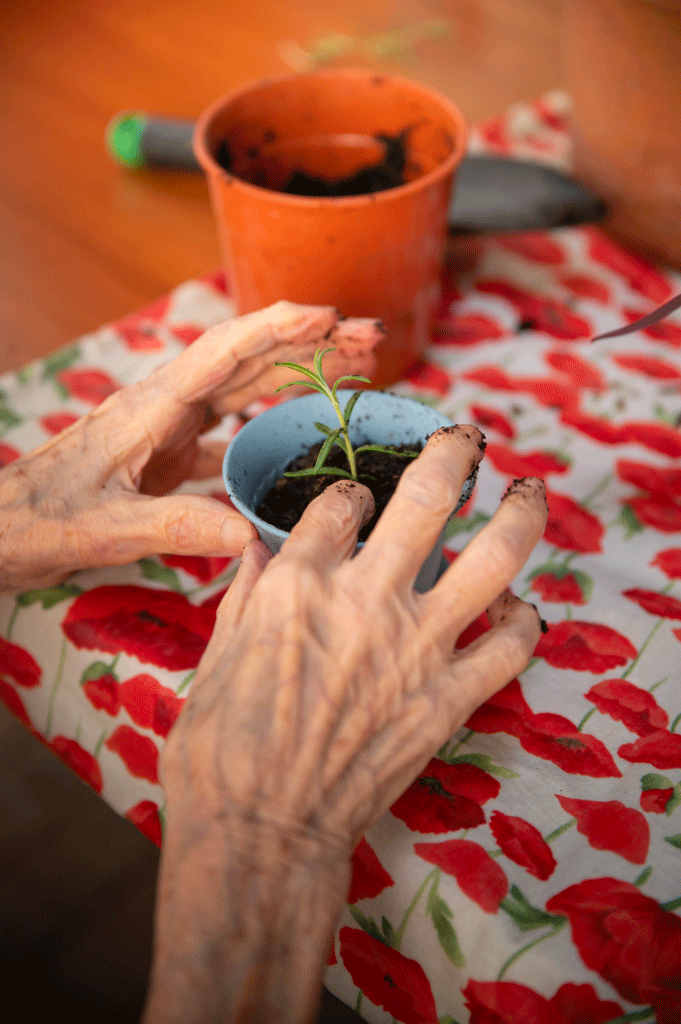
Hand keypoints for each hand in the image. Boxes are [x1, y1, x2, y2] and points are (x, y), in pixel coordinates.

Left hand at [0, 301, 381, 589]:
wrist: (1, 529)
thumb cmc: (38, 521)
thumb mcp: (104, 529)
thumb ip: (174, 528)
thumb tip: (249, 534)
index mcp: (151, 408)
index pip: (224, 351)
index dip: (278, 328)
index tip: (329, 314)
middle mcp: (166, 405)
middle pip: (250, 358)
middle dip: (312, 341)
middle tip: (371, 336)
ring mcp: (170, 426)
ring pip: (247, 384)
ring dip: (300, 369)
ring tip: (356, 361)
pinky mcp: (170, 452)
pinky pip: (233, 423)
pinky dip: (273, 413)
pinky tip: (301, 419)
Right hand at [148, 426, 546, 1023]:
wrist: (261, 833)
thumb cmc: (221, 749)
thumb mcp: (216, 655)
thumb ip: (247, 592)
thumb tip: (256, 548)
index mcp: (299, 582)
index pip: (339, 503)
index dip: (348, 491)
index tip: (353, 497)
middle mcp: (366, 599)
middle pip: (427, 497)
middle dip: (452, 454)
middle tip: (466, 438)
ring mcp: (416, 647)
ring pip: (492, 558)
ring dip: (518, 515)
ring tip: (529, 493)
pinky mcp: (449, 699)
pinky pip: (511, 647)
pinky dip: (524, 622)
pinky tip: (519, 608)